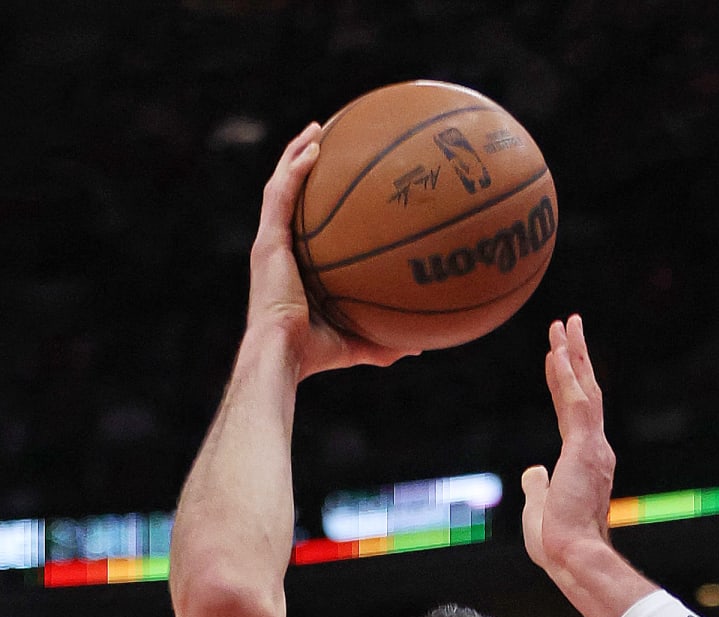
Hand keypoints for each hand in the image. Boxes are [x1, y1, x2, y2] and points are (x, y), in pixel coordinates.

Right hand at [248, 125, 414, 378]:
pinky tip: (314, 148)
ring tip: (317, 130)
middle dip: (301, 164)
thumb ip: (383, 342)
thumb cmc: (315, 354)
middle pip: (288, 195)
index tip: (332, 180)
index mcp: (292, 266)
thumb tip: (419, 345)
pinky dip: (295, 169)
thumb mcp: (356, 343)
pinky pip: (282, 195)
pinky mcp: (268, 241)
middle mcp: (278, 248)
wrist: (284, 353)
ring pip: (280, 186)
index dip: (311, 199)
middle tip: (323, 141)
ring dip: (296, 154)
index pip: (300, 223)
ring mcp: (270, 242)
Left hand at [522, 315, 616, 572]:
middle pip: (587, 392)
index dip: (566, 382)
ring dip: (573, 355)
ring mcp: (592, 448)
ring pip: (584, 390)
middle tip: (570, 323)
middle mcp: (596, 449)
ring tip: (565, 324)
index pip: (574, 412)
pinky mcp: (584, 449)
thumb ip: (538, 484)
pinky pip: (576, 403)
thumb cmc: (556, 540)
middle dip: (577, 356)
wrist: (573, 556)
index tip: (559, 355)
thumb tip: (533, 470)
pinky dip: (568, 376)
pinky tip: (558, 351)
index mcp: (586, 461)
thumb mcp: (540, 505)